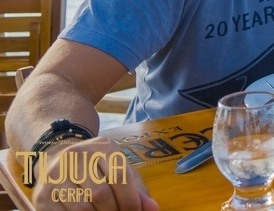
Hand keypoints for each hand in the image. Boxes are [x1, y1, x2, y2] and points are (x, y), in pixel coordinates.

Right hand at [31, 138, 157, 210]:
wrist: (57, 156)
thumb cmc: (96, 167)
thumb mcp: (118, 169)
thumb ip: (137, 189)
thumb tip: (153, 208)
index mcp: (102, 147)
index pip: (120, 177)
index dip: (130, 201)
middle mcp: (76, 157)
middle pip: (100, 194)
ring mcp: (56, 175)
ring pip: (81, 207)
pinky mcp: (42, 194)